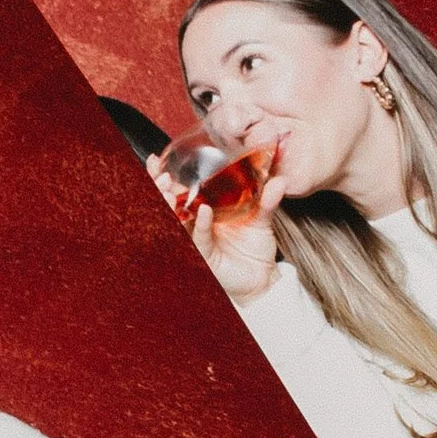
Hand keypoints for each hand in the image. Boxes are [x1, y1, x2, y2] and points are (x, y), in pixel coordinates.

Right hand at [152, 152, 285, 303]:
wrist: (262, 277)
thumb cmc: (254, 247)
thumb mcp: (261, 218)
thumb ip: (267, 200)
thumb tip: (279, 180)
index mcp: (202, 208)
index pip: (177, 189)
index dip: (162, 175)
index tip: (157, 159)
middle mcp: (194, 223)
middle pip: (168, 204)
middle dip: (159, 189)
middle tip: (162, 176)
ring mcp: (196, 239)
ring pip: (175, 221)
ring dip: (171, 205)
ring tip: (171, 190)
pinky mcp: (204, 256)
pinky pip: (198, 239)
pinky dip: (200, 225)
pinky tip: (203, 211)